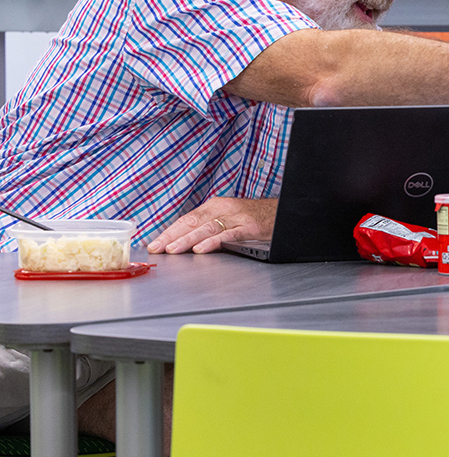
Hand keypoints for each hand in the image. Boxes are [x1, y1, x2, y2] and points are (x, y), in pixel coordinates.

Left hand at [147, 197, 276, 253]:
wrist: (285, 212)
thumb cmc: (256, 218)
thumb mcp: (229, 218)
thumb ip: (209, 228)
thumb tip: (185, 242)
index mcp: (216, 206)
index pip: (187, 219)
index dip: (169, 231)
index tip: (154, 243)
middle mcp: (224, 208)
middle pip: (192, 222)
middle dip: (172, 236)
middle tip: (157, 248)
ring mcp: (237, 217)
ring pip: (207, 228)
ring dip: (187, 240)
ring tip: (173, 250)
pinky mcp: (249, 226)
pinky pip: (228, 234)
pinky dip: (213, 241)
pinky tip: (201, 248)